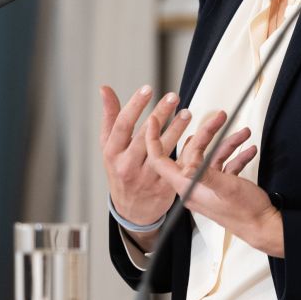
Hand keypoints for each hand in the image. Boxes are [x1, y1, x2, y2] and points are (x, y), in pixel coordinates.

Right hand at [99, 84, 180, 228]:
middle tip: (173, 97)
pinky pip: (176, 166)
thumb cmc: (119, 171)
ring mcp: (146, 178)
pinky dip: (186, 151)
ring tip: (186, 113)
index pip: (123, 125)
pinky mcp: (163, 187)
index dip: (135, 105)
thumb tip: (105, 89)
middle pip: (145, 135)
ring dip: (176, 130)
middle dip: (160, 114)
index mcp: (113, 153)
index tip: (148, 88)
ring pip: (163, 150)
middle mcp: (128, 165)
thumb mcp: (109, 146)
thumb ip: (110, 117)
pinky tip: (195, 138)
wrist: (131, 210)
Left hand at [143, 108, 281, 256]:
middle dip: (208, 133)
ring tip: (243, 133)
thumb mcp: (226, 189)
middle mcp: (195, 186)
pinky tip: (248, 150)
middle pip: (193, 153)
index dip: (155, 140)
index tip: (154, 121)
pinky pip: (226, 165)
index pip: (161, 162)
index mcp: (188, 188)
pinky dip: (237, 156)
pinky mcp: (223, 187)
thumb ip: (206, 176)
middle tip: (219, 118)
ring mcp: (209, 186)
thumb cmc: (245, 213)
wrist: (264, 227)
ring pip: (212, 156)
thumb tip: (187, 166)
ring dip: (229, 143)